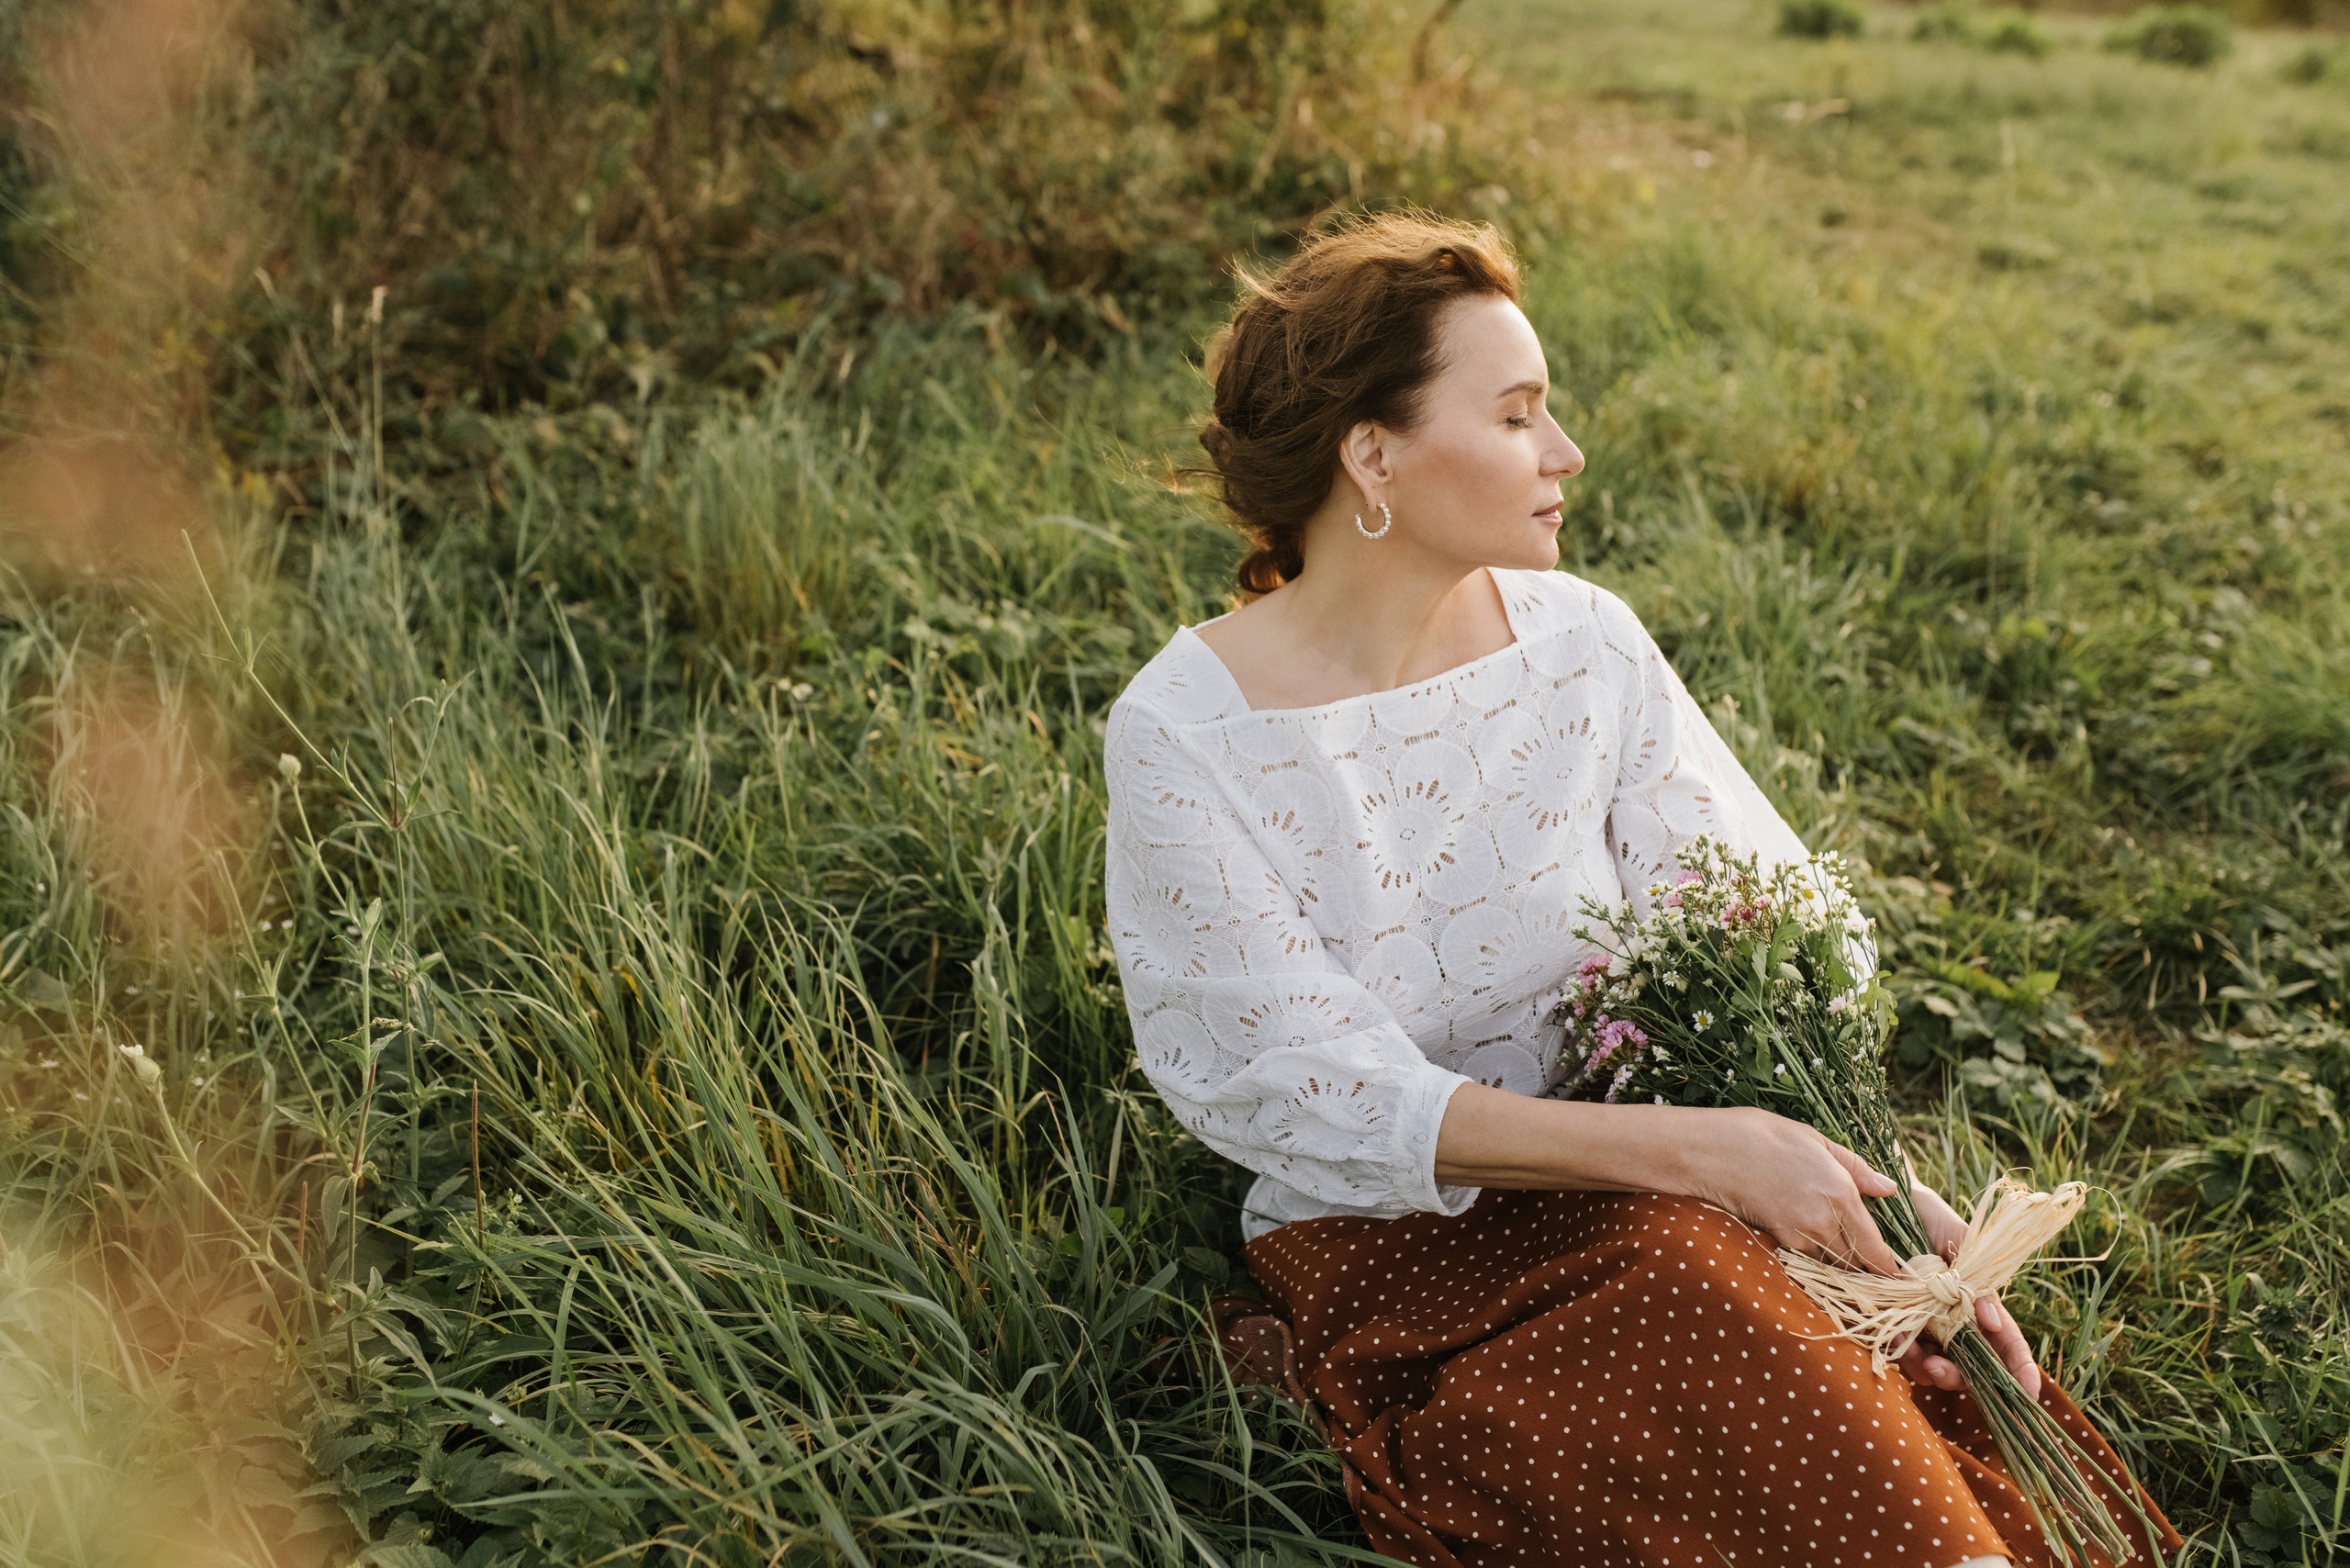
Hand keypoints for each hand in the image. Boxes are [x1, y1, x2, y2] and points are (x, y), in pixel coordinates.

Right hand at [1676, 1108, 1907, 1275]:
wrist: (1714, 1149)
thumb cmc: (1765, 1135)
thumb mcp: (1817, 1140)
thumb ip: (1857, 1169)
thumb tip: (1890, 1190)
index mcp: (1842, 1193)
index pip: (1875, 1248)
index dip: (1888, 1267)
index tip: (1897, 1275)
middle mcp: (1825, 1220)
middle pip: (1856, 1264)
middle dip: (1868, 1272)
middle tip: (1877, 1274)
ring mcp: (1799, 1233)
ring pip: (1831, 1266)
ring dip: (1841, 1268)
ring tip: (1849, 1265)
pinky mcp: (1777, 1240)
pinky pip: (1807, 1261)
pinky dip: (1816, 1261)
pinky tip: (1817, 1252)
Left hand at [1894, 1183, 2042, 1397]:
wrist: (1883, 1200)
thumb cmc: (1928, 1215)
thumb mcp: (1959, 1239)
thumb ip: (1978, 1278)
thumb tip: (1991, 1319)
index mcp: (1976, 1301)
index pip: (2005, 1341)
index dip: (2020, 1368)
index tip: (2030, 1393)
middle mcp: (1951, 1318)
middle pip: (1969, 1365)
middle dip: (1960, 1377)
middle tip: (1941, 1370)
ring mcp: (1922, 1322)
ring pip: (1933, 1365)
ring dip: (1927, 1370)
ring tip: (1918, 1358)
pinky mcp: (1891, 1318)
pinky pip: (1899, 1348)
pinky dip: (1900, 1351)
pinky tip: (1894, 1338)